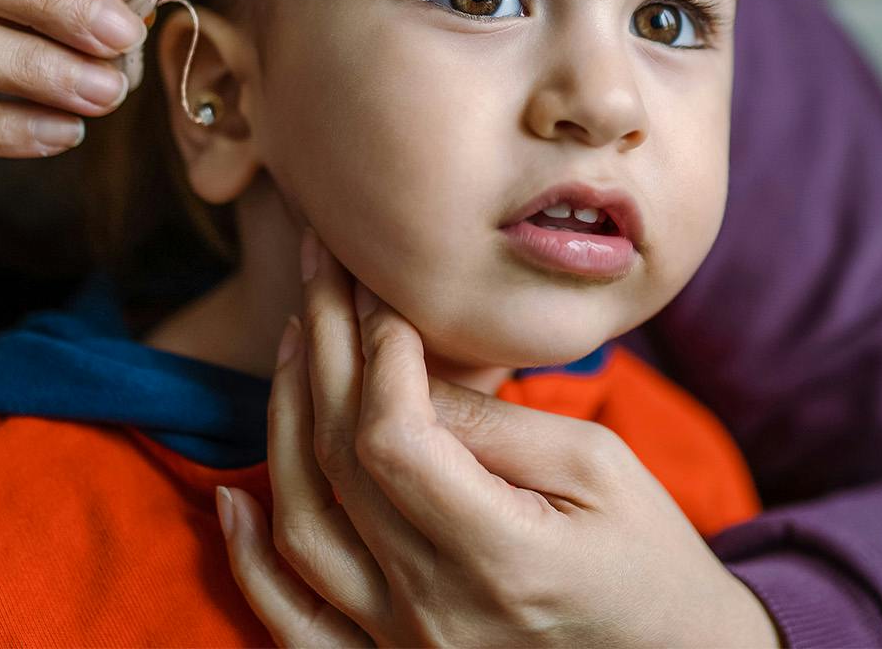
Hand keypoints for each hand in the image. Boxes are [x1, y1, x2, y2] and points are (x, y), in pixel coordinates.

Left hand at [216, 235, 779, 647]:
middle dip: (327, 347)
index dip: (376, 354)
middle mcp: (436, 610)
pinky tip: (233, 499)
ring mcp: (403, 646)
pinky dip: (252, 563)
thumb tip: (404, 374)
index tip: (386, 294)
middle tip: (324, 270)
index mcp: (501, 557)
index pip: (393, 439)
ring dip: (284, 423)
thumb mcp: (600, 470)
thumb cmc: (648, 560)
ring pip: (303, 526)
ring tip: (297, 340)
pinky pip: (293, 622)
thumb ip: (494, 426)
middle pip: (341, 462)